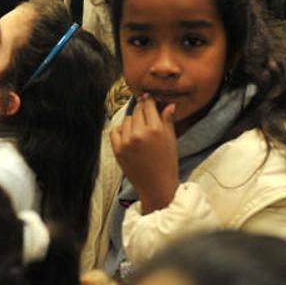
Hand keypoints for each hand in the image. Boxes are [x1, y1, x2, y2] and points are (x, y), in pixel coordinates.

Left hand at [109, 95, 179, 213]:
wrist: (156, 186)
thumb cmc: (167, 163)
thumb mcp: (171, 140)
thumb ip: (168, 121)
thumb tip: (169, 105)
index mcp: (155, 130)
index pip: (148, 106)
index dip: (148, 100)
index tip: (148, 98)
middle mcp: (140, 134)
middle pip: (137, 111)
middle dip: (142, 110)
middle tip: (145, 115)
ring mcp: (127, 142)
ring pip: (127, 120)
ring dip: (132, 122)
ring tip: (140, 130)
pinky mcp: (118, 150)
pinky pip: (115, 131)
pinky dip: (120, 131)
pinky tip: (128, 136)